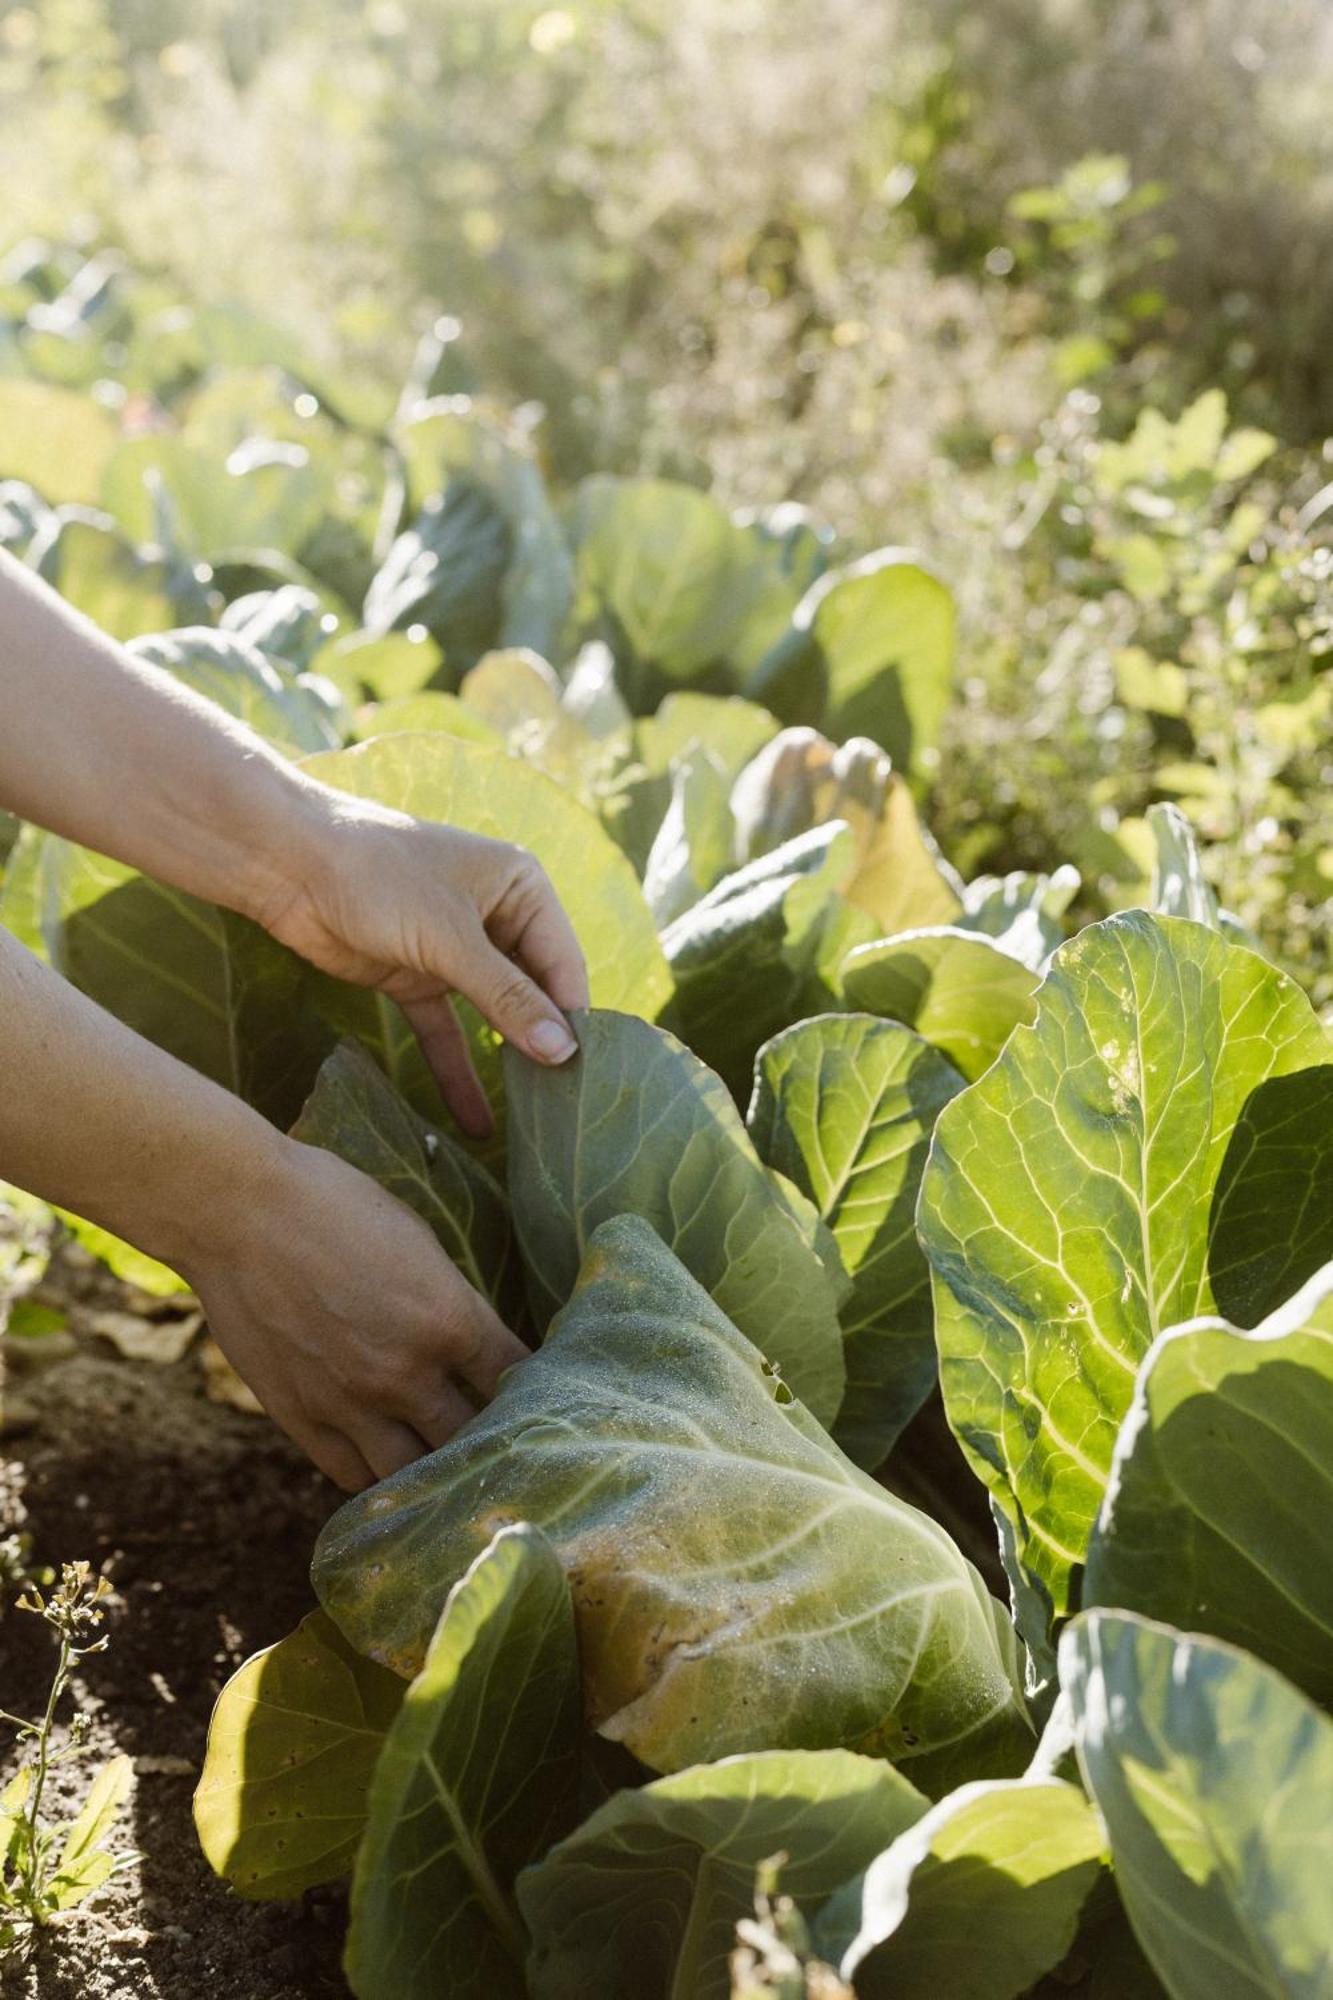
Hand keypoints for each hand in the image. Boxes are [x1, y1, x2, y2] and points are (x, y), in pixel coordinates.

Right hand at [184, 1133, 529, 1490]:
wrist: (237, 1211)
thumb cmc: (332, 1204)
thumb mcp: (416, 1238)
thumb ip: (448, 1298)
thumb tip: (471, 1336)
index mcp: (449, 1319)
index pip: (513, 1377)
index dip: (530, 1385)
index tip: (533, 1390)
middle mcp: (407, 1373)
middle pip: (470, 1437)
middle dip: (486, 1437)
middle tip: (492, 1437)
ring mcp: (351, 1403)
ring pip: (413, 1473)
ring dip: (431, 1468)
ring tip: (439, 1460)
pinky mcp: (301, 1417)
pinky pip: (352, 1475)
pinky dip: (375, 1476)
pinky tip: (385, 1463)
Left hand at [262, 794, 589, 1135]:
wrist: (287, 865)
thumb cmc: (380, 878)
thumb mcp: (451, 940)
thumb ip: (508, 999)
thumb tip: (564, 1053)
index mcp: (522, 887)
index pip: (563, 963)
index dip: (574, 1019)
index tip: (588, 1077)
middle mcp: (497, 916)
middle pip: (532, 992)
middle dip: (542, 1045)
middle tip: (564, 1110)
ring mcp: (455, 950)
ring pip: (491, 1016)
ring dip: (504, 1064)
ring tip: (530, 1122)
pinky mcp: (416, 977)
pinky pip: (447, 1031)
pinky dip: (456, 1071)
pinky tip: (474, 1120)